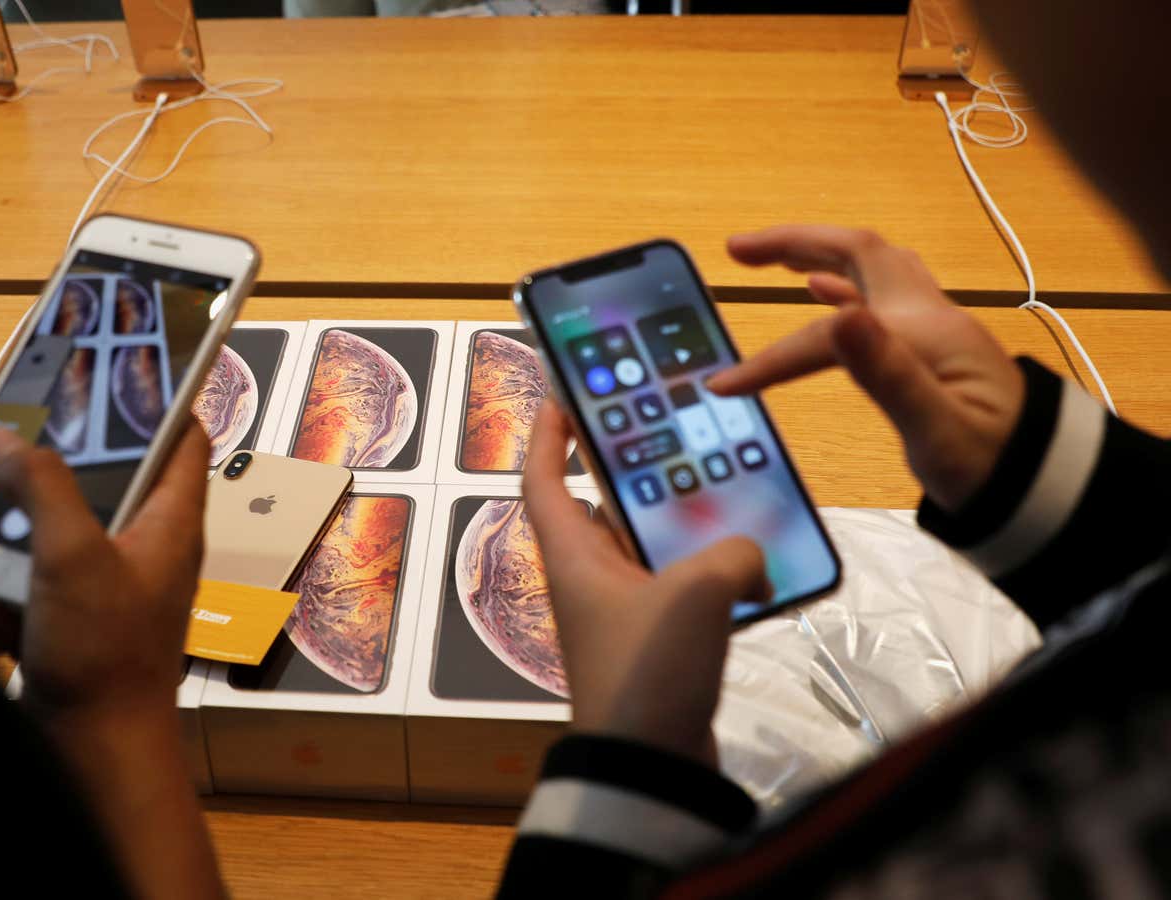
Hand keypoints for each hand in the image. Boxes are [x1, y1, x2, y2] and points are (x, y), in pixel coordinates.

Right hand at [0, 424, 220, 899]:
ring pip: (39, 527)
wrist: (93, 756)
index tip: (121, 362)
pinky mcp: (58, 620)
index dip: (158, 397)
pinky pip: (11, 579)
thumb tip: (8, 438)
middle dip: (37, 454)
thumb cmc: (107, 659)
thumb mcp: (75, 556)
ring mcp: (95, 586)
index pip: (180, 439)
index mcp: (166, 522)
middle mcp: (137, 548)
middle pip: (93, 478)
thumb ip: (42, 488)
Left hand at [523, 402, 769, 765]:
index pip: (543, 480)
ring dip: (681, 520)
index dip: (548, 436)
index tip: (562, 396)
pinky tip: (752, 560)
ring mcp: (622, 612)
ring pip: (648, 546)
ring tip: (725, 484)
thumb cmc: (647, 672)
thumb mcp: (696, 593)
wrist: (650, 766)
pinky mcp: (656, 642)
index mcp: (572, 556)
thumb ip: (731, 553)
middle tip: (672, 431)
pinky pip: (679, 587)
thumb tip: (752, 556)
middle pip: (603, 506)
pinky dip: (708, 569)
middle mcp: (589, 578)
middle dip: (633, 469)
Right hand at [707, 225, 1024, 511]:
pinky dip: (840, 283)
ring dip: (816, 252)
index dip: (772, 355)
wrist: (1043, 485)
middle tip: (735, 249)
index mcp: (923, 333)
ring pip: (870, 267)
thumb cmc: (992, 468)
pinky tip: (820, 289)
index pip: (829, 331)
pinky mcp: (933, 346)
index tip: (726, 385)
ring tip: (765, 256)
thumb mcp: (938, 433)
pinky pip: (880, 294)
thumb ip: (888, 374)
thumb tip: (841, 314)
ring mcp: (933, 328)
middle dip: (793, 243)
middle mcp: (928, 316)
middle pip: (857, 252)